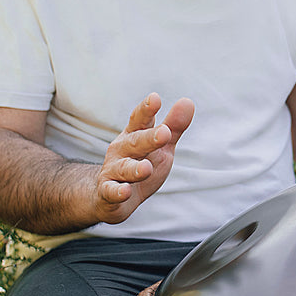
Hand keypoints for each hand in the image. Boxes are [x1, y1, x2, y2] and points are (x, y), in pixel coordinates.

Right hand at [95, 93, 194, 224]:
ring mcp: (113, 171)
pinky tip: (125, 192)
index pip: (140, 120)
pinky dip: (117, 192)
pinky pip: (111, 192)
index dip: (147, 110)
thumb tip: (188, 101)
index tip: (155, 98)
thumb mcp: (160, 147)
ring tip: (147, 168)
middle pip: (135, 142)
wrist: (109, 197)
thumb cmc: (140, 164)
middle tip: (165, 133)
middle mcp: (121, 150)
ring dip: (134, 168)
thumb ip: (173, 127)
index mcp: (134, 136)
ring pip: (123, 168)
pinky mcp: (107, 193)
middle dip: (149, 138)